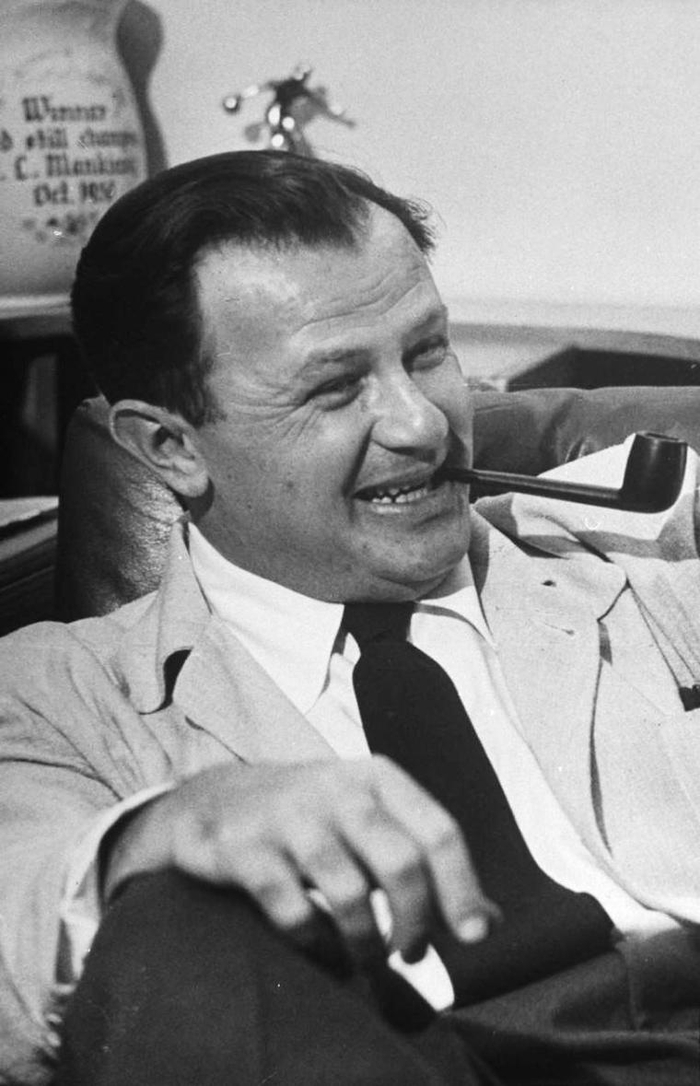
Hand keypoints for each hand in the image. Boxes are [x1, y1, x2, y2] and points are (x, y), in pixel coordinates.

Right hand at [104, 756, 495, 964]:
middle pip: (401, 862)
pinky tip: (321, 949)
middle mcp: (337, 789)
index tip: (472, 936)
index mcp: (378, 778)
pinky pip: (292, 910)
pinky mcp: (243, 848)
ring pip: (349, 892)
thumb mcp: (372, 822)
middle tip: (411, 953)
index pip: (439, 831)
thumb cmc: (313, 819)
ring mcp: (288, 816)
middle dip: (415, 923)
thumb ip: (426, 863)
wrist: (214, 800)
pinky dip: (315, 943)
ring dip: (367, 942)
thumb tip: (489, 921)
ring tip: (367, 957)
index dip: (462, 888)